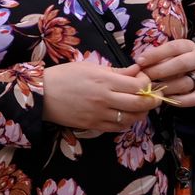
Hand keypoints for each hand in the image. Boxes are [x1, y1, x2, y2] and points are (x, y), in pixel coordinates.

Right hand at [42, 62, 158, 131]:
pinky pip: (119, 127)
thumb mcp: (89, 67)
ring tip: (138, 106)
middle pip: (141, 104)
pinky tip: (124, 115)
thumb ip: (116, 71)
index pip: (139, 85)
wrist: (41, 95)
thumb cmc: (64, 76)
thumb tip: (137, 71)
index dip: (147, 82)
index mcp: (104, 80)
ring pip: (133, 118)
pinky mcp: (94, 125)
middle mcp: (105, 99)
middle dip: (153, 100)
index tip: (143, 78)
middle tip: (153, 96)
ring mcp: (100, 114)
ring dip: (141, 112)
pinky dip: (127, 122)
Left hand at [135, 39, 194, 108]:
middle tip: (144, 78)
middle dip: (159, 71)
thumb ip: (154, 58)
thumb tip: (138, 65)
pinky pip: (194, 99)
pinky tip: (165, 99)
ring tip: (151, 90)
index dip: (154, 55)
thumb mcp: (164, 54)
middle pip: (181, 64)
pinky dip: (179, 101)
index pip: (172, 48)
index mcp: (188, 46)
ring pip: (186, 83)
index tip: (139, 62)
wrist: (192, 70)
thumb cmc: (171, 61)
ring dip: (166, 88)